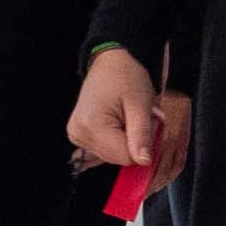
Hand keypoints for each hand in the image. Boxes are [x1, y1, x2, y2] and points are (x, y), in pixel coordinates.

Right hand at [66, 48, 185, 190]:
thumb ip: (141, 135)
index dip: (143, 146)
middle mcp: (79, 134)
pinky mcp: (80, 136)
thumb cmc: (125, 76)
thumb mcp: (140, 104)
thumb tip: (143, 162)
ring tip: (127, 117)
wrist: (110, 63)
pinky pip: (107, 150)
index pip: (126, 157)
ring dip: (127, 140)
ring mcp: (77, 136)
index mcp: (91, 126)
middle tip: (136, 118)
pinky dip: (117, 139)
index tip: (147, 126)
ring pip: (114, 155)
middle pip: (118, 158)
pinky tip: (118, 122)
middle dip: (134, 142)